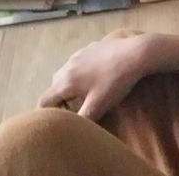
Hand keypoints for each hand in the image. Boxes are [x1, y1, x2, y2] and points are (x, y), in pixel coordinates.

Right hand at [37, 29, 152, 120]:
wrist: (134, 53)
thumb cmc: (115, 82)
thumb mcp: (98, 106)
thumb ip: (80, 119)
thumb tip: (68, 131)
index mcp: (66, 80)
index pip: (44, 100)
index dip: (47, 114)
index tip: (59, 122)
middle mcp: (68, 65)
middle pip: (53, 87)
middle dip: (58, 101)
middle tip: (72, 112)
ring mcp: (79, 53)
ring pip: (65, 73)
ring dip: (69, 87)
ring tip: (83, 97)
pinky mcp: (91, 47)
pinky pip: (78, 63)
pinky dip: (79, 74)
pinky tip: (95, 78)